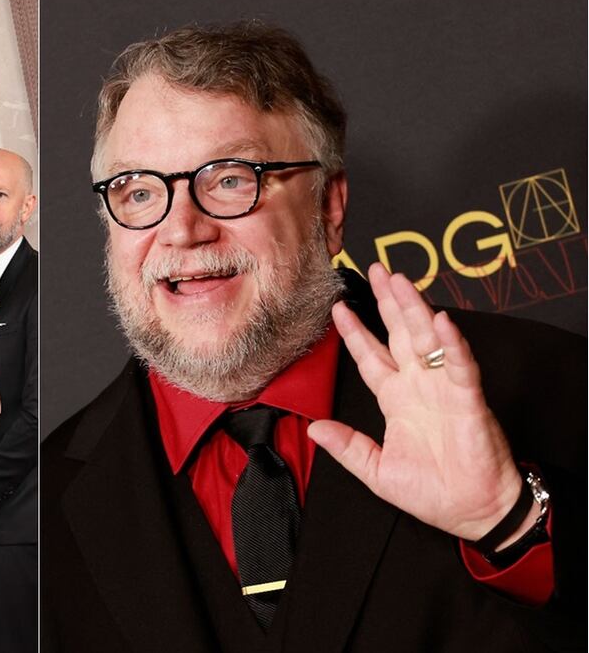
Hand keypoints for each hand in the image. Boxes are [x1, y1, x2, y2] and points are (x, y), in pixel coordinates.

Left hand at [307, 262, 522, 541]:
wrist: (470, 513)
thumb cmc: (432, 492)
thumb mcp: (376, 470)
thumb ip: (348, 447)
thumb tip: (314, 429)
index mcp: (397, 400)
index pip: (372, 356)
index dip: (356, 332)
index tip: (338, 308)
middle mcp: (419, 387)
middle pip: (400, 335)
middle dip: (388, 302)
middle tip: (377, 270)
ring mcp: (444, 389)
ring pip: (427, 340)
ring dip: (414, 309)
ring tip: (400, 280)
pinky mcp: (468, 400)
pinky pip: (460, 366)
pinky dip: (452, 344)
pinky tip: (441, 322)